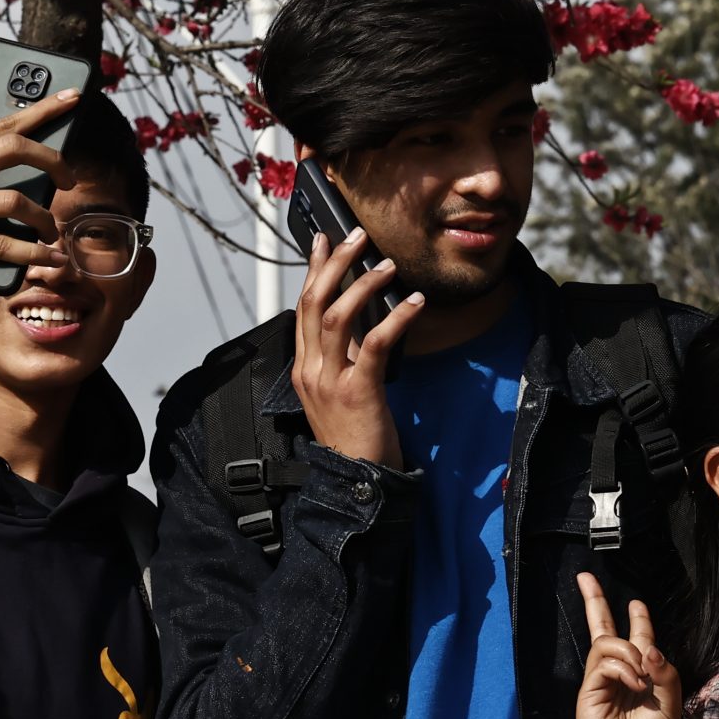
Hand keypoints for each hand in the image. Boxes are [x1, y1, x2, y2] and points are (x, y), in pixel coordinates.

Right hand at [0, 89, 74, 294]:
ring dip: (44, 219)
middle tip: (69, 179)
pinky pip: (1, 246)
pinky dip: (31, 253)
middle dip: (54, 161)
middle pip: (17, 150)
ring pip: (15, 202)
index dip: (43, 109)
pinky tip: (46, 258)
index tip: (73, 97)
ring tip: (51, 231)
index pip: (3, 121)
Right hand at [290, 228, 420, 467]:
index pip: (303, 307)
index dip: (314, 270)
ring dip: (364, 285)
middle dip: (335, 264)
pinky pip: (375, 344)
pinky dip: (395, 318)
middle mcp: (311, 370)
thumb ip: (342, 357)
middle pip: (315, 303)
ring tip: (388, 265)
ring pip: (338, 317)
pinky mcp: (358, 392)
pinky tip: (414, 303)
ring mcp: (330, 381)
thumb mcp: (338, 390)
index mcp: (304, 367)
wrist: (356, 481)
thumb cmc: (354, 435)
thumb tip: (361, 319)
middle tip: (357, 236)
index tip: (324, 240)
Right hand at [574, 573, 681, 718]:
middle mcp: (617, 673)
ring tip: (641, 677)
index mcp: (639, 673)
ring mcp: (600, 681)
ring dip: (629, 652)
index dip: (638, 618)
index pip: (635, 637)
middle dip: (594, 600)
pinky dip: (623, 668)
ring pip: (608, 642)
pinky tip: (635, 684)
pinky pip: (603, 662)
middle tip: (584, 577)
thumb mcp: (671, 699)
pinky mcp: (589, 691)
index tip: (637, 604)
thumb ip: (664, 669)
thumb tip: (647, 647)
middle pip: (602, 628)